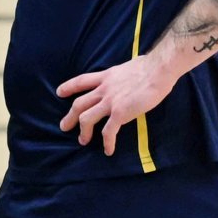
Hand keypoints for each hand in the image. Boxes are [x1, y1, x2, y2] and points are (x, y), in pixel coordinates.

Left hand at [56, 52, 178, 156]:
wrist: (158, 70)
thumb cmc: (150, 66)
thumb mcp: (127, 67)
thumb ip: (121, 76)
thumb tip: (127, 77)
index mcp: (106, 77)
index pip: (81, 81)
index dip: (69, 87)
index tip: (59, 92)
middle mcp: (104, 89)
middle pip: (79, 104)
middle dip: (70, 116)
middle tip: (64, 126)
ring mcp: (110, 102)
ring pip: (87, 118)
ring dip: (83, 131)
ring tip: (82, 140)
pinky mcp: (120, 113)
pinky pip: (109, 131)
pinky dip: (107, 142)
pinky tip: (108, 150)